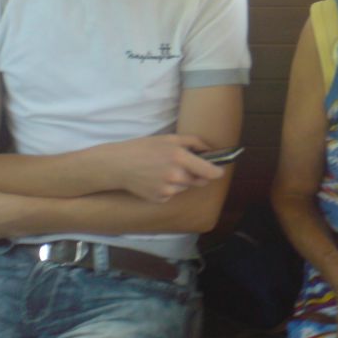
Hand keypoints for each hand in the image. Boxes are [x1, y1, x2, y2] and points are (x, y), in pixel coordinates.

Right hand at [107, 134, 225, 202]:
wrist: (118, 165)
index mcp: (179, 158)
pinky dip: (170, 188)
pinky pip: (174, 194)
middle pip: (200, 181)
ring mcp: (168, 190)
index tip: (219, 170)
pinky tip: (157, 179)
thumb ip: (193, 142)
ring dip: (183, 180)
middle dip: (198, 174)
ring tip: (165, 170)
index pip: (209, 171)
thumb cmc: (143, 148)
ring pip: (186, 187)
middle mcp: (176, 176)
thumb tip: (210, 149)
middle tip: (185, 165)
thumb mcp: (169, 138)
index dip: (217, 172)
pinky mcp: (160, 199)